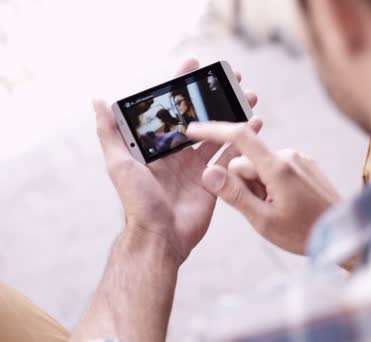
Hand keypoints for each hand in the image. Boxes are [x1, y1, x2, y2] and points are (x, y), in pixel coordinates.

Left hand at [94, 58, 261, 263]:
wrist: (161, 237)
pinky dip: (242, 140)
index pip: (170, 107)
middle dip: (215, 96)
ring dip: (233, 114)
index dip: (181, 85)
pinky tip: (255, 125)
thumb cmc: (137, 202)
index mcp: (156, 145)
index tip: (195, 64)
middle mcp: (177, 152)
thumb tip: (98, 100)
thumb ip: (110, 133)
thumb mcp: (119, 164)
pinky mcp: (213, 180)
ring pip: (218, 133)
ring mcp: (196, 166)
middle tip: (232, 79)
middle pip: (199, 117)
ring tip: (248, 97)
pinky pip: (229, 156)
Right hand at [187, 123, 339, 254]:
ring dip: (258, 187)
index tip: (192, 130)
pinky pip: (275, 170)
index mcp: (278, 166)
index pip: (239, 137)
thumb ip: (235, 195)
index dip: (213, 131)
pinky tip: (286, 206)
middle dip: (244, 184)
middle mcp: (289, 156)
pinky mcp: (305, 166)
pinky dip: (271, 185)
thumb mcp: (263, 221)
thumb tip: (209, 171)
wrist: (344, 234)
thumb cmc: (305, 232)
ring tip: (277, 211)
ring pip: (260, 168)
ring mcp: (299, 160)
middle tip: (260, 211)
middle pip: (247, 161)